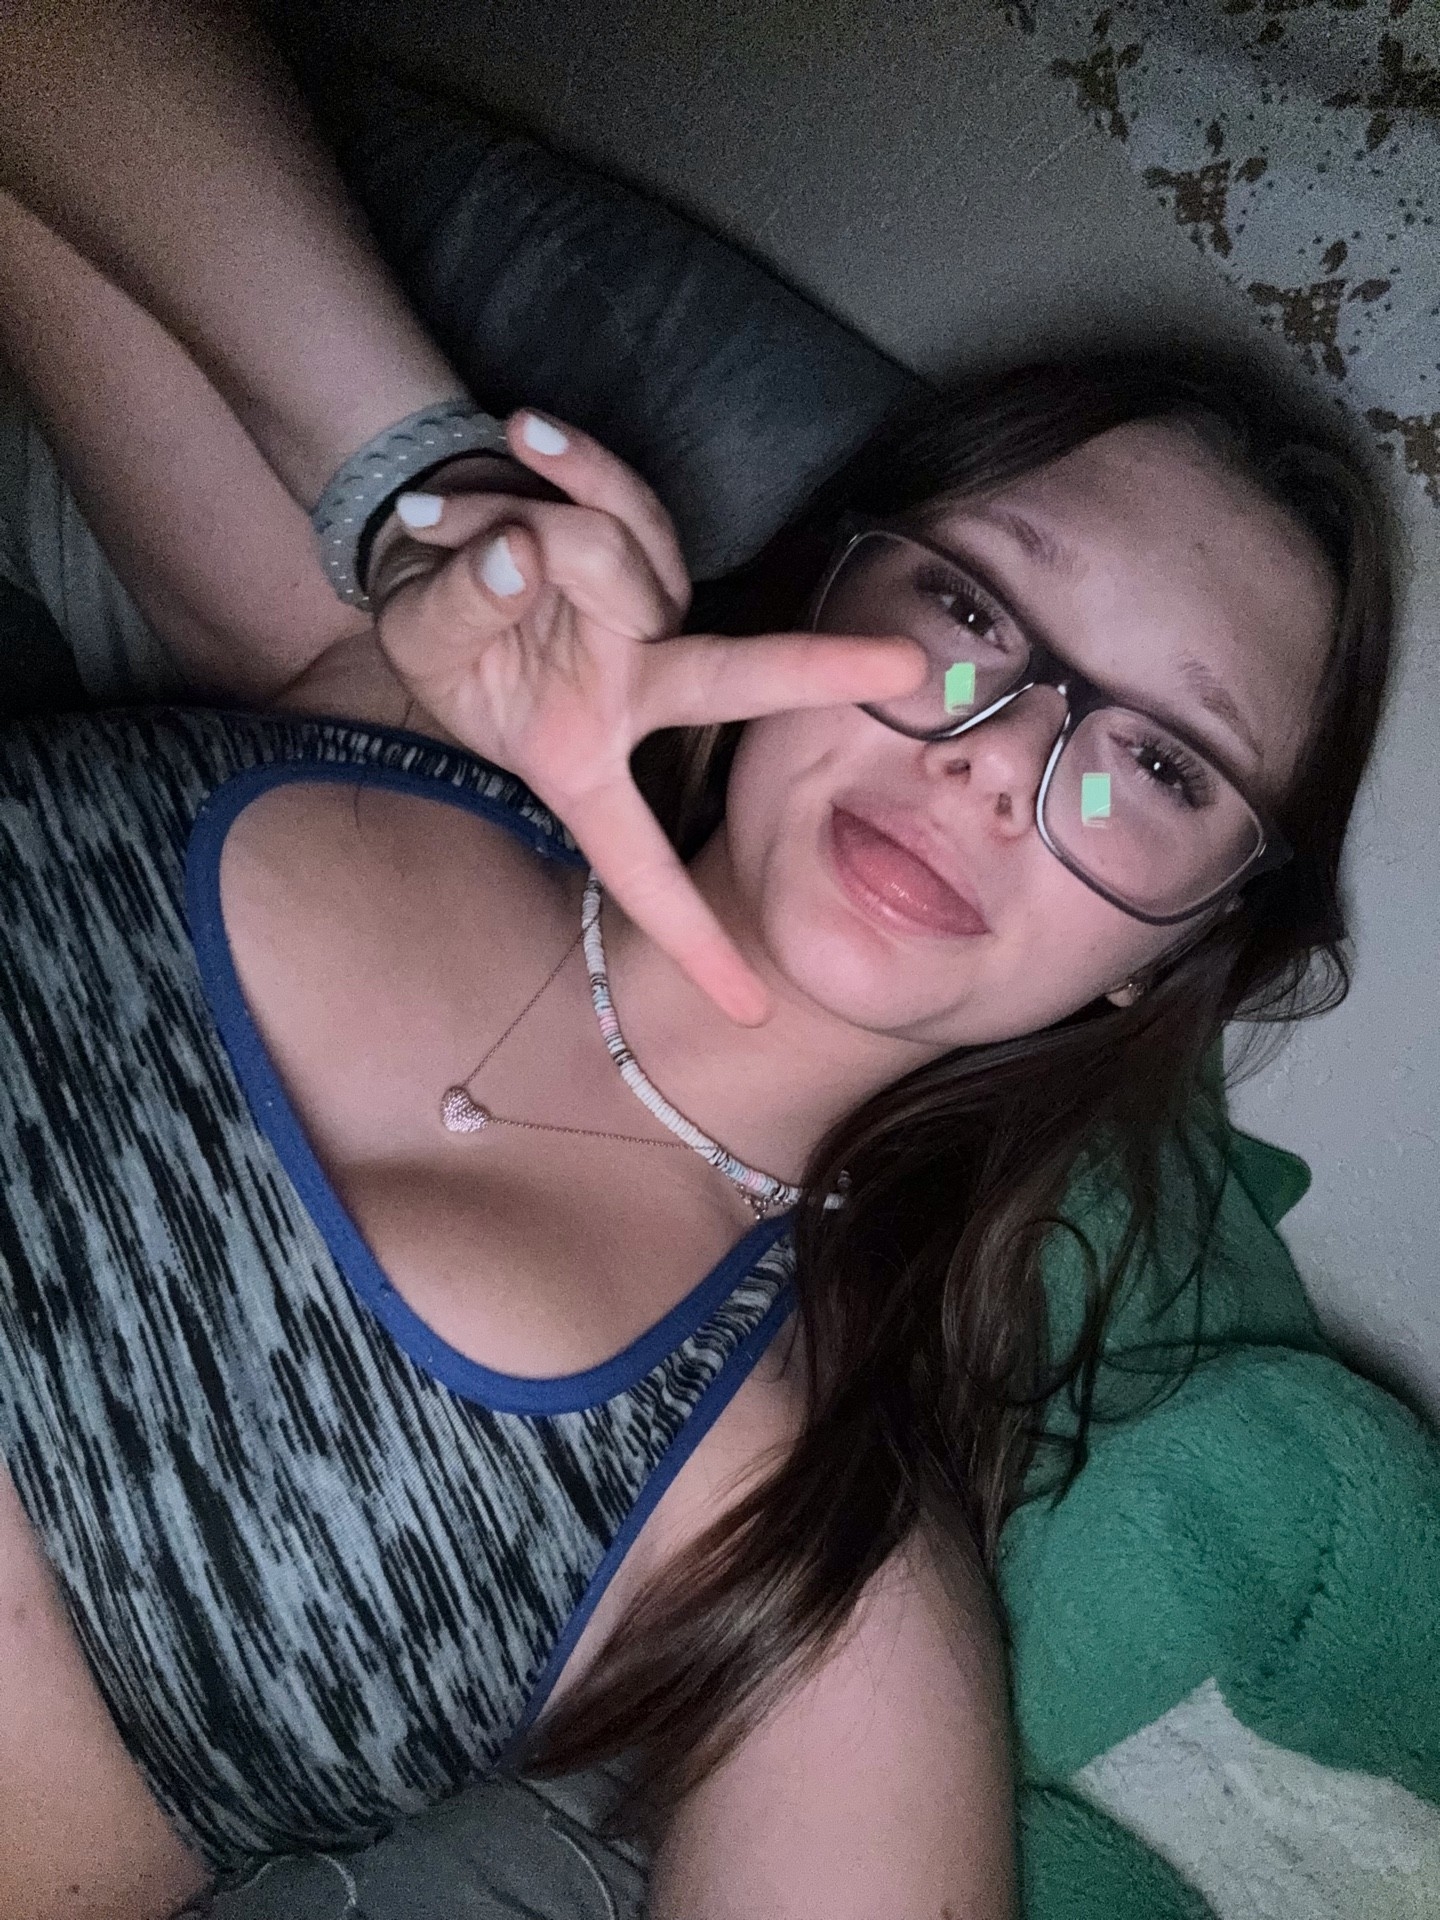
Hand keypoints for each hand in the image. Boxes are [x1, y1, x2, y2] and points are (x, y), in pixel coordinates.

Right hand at [374, 412, 925, 1024]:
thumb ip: (462, 606)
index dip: (690, 937)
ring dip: (521, 524)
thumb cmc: (436, 624)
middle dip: (814, 668)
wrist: (430, 529)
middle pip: (727, 680)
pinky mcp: (648, 533)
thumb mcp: (421, 633)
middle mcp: (635, 688)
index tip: (754, 1010)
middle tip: (908, 666)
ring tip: (462, 521)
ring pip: (618, 553)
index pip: (638, 861)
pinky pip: (619, 486)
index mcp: (585, 757)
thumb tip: (522, 558)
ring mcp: (648, 609)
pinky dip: (564, 460)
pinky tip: (525, 437)